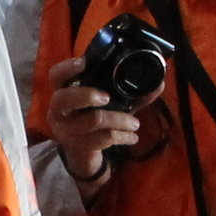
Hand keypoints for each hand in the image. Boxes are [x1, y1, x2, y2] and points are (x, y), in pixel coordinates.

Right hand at [45, 58, 156, 189]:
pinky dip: (122, 137)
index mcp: (64, 92)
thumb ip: (130, 93)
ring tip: (135, 124)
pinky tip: (132, 138)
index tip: (84, 63)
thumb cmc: (95, 118)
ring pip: (92, 121)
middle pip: (65, 99)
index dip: (68, 68)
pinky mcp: (77, 145)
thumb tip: (158, 83)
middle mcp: (59, 110)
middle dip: (87, 95)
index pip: (56, 76)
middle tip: (106, 97)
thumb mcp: (110, 104)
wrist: (83, 153)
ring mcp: (66, 129)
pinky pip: (102, 139)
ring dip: (119, 120)